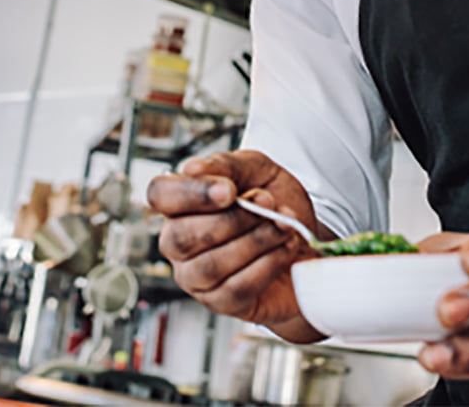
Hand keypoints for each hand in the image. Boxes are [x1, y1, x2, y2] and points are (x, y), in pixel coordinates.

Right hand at [149, 148, 319, 334]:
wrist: (309, 241)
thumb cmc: (274, 203)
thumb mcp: (256, 170)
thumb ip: (225, 166)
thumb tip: (193, 169)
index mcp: (178, 204)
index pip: (160, 195)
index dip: (191, 193)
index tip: (230, 190)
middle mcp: (177, 242)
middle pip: (182, 236)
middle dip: (233, 220)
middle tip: (269, 204)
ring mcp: (195, 278)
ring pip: (211, 265)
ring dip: (255, 242)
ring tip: (285, 226)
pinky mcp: (222, 303)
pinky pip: (237, 289)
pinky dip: (267, 266)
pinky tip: (285, 249)